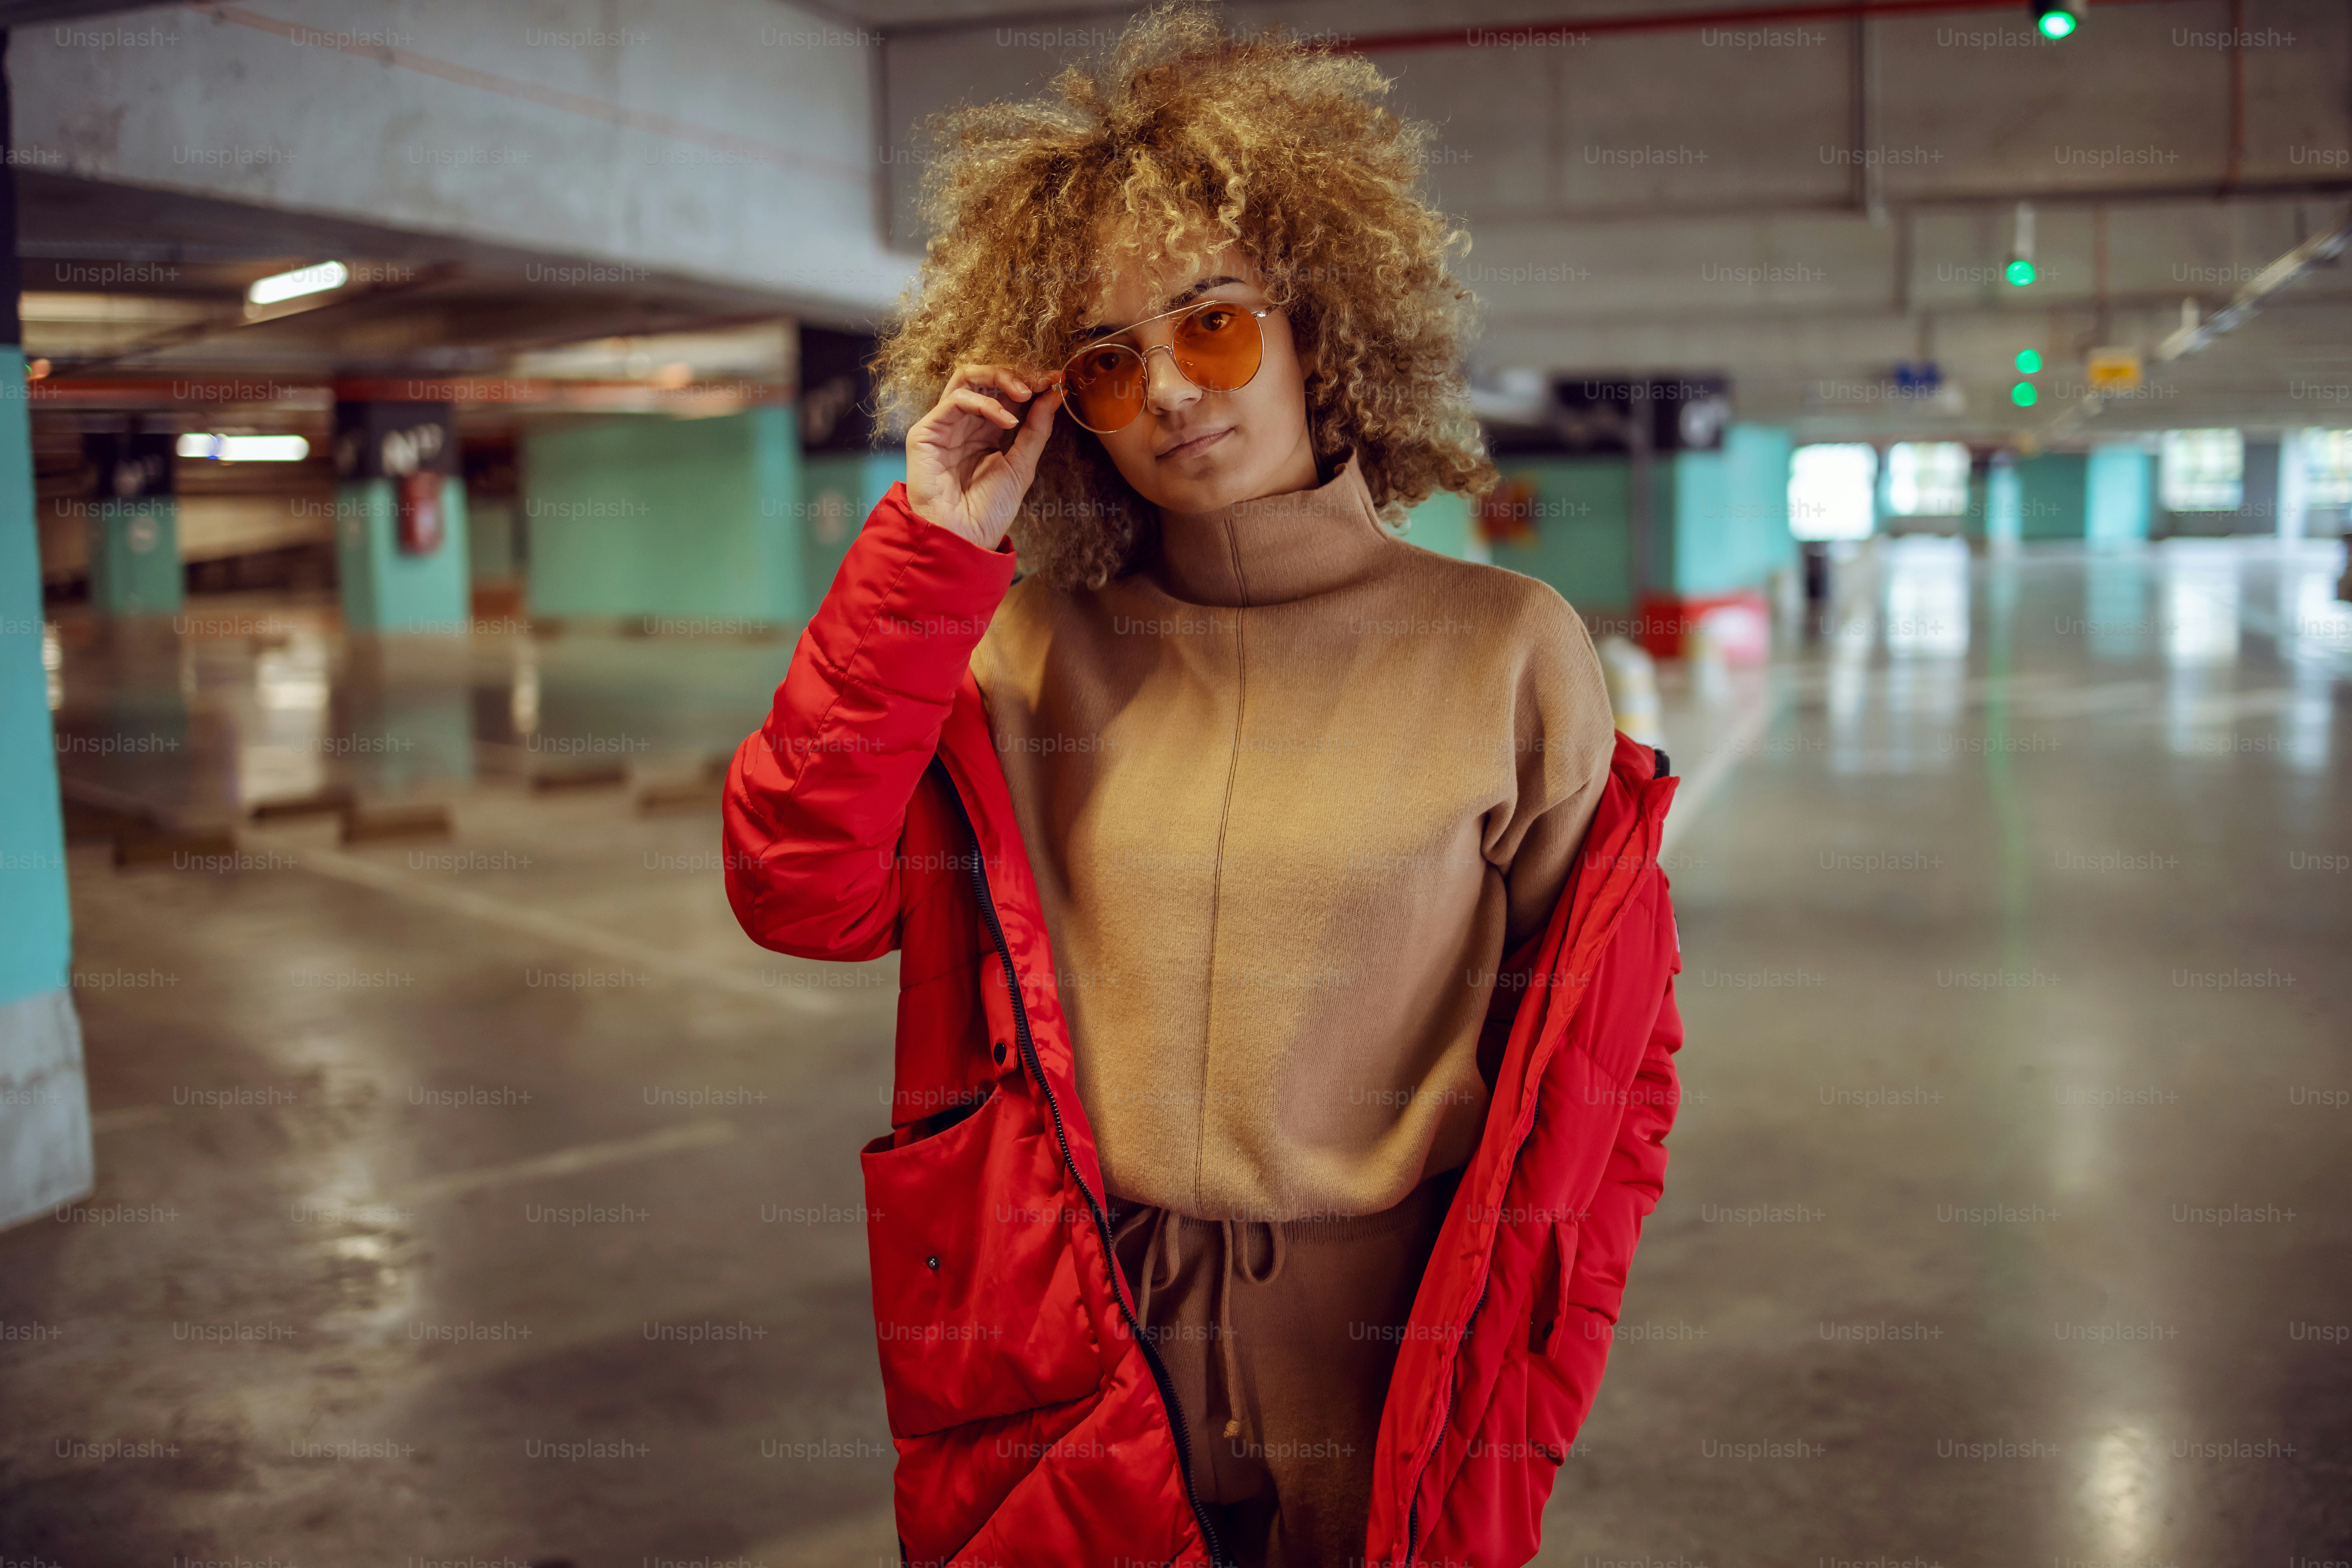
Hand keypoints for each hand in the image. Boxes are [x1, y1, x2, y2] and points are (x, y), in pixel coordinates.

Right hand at [904, 365, 1064, 551]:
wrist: (963, 538)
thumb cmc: (989, 510)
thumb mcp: (1022, 466)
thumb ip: (1037, 429)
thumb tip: (1053, 393)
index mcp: (985, 431)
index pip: (1004, 393)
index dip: (1029, 382)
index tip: (1055, 379)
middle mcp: (964, 424)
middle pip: (984, 378)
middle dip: (1015, 374)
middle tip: (1039, 382)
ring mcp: (944, 426)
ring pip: (966, 379)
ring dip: (999, 378)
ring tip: (1025, 394)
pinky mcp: (925, 432)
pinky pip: (954, 401)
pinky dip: (984, 403)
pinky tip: (1006, 421)